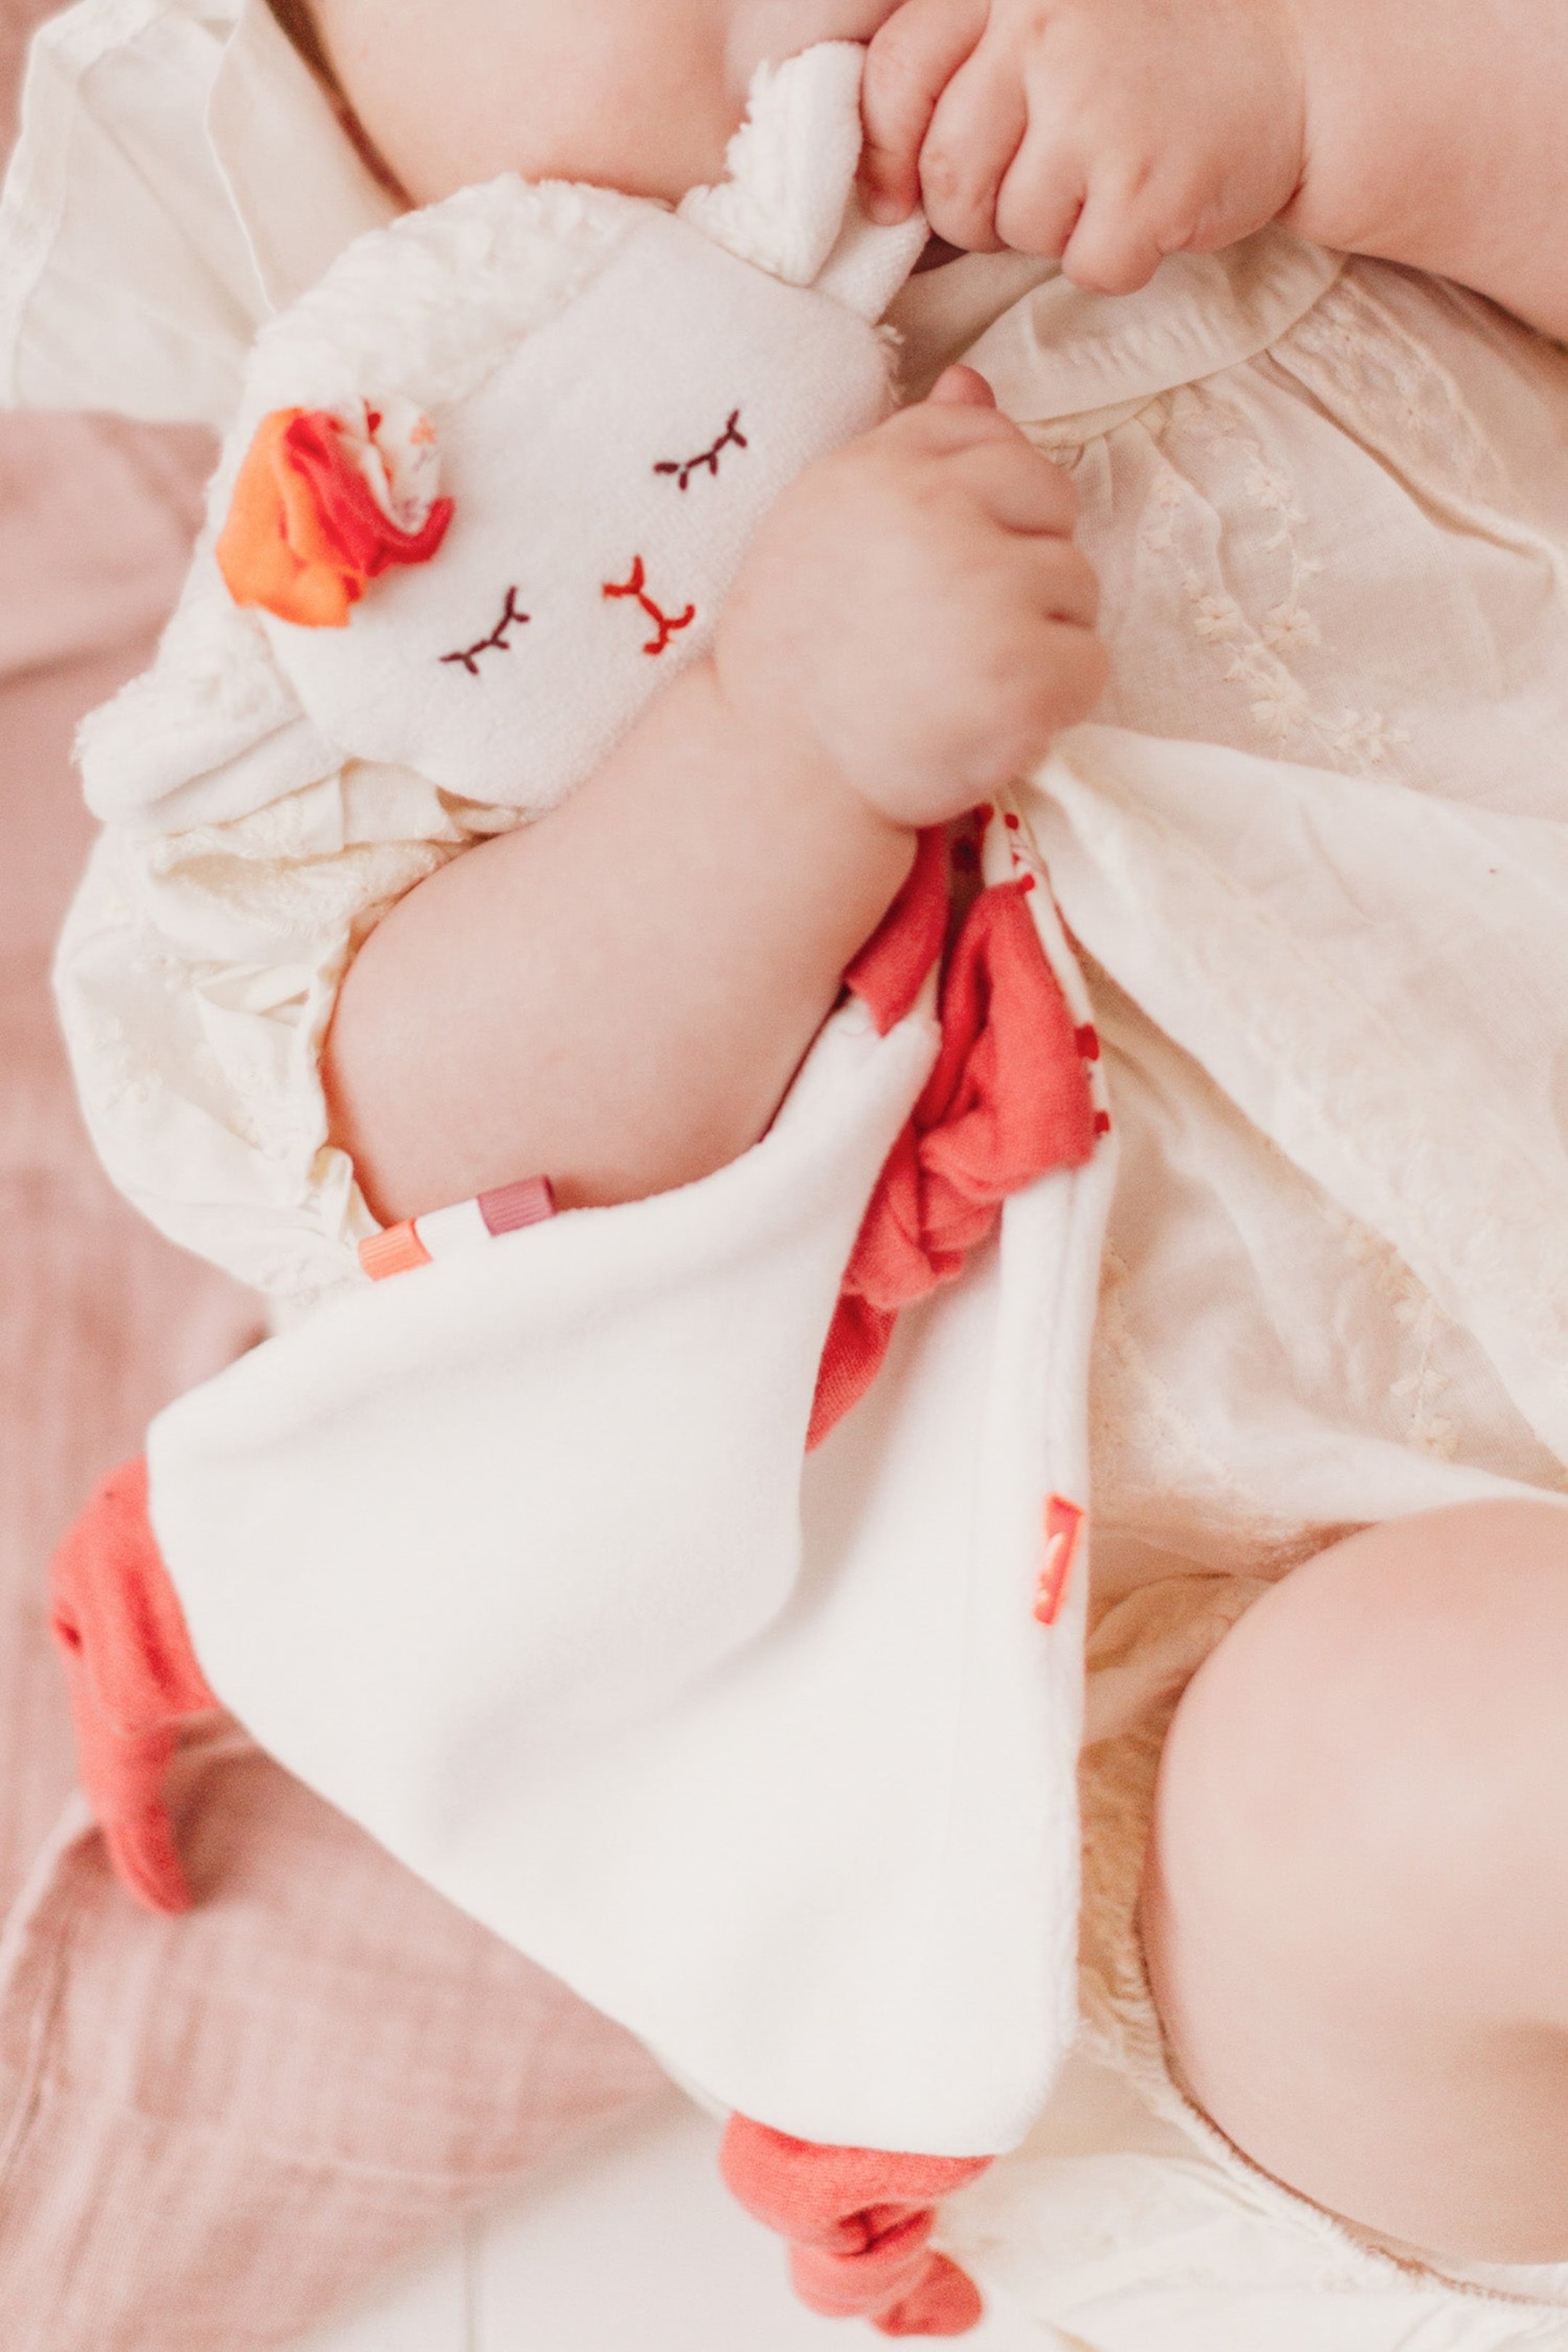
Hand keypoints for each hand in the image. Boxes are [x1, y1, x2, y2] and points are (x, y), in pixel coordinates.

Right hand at [712, 368, 1105, 830]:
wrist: (779, 776)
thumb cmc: (799, 657)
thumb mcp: (827, 526)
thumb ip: (905, 454)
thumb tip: (974, 381)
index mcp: (882, 473)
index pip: (993, 437)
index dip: (988, 503)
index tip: (949, 562)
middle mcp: (937, 519)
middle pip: (1051, 501)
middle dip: (1023, 558)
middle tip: (960, 627)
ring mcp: (987, 597)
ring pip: (1077, 585)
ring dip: (1040, 633)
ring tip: (966, 676)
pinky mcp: (1025, 678)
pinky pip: (1090, 664)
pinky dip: (1055, 700)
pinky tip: (991, 716)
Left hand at [860, 0, 1306, 293]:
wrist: (1296, 62)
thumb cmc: (1151, 52)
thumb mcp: (1046, 17)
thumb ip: (964, 61)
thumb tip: (876, 175)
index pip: (896, 76)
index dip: (887, 154)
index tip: (897, 194)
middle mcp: (1045, 27)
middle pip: (948, 172)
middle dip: (973, 211)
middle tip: (1034, 190)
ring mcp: (1096, 106)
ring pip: (1009, 227)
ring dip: (1047, 233)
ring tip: (1106, 180)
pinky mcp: (1145, 185)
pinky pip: (1084, 266)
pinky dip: (1113, 260)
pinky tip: (1148, 209)